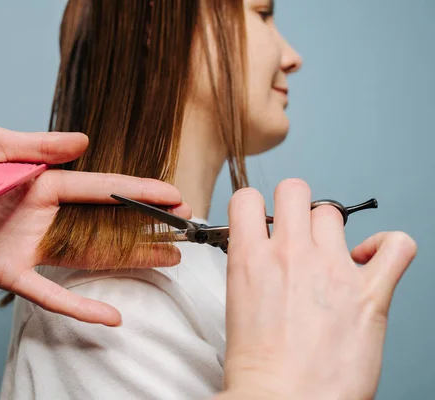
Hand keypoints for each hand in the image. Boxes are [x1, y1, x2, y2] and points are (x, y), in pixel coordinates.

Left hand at [0, 125, 190, 325]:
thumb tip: (85, 143)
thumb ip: (38, 146)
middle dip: (144, 226)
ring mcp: (29, 247)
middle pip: (105, 223)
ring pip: (89, 257)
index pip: (100, 186)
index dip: (137, 190)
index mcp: (40, 180)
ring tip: (167, 262)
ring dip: (128, 261)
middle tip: (182, 231)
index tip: (172, 193)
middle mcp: (42, 215)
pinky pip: (51, 293)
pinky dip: (80, 306)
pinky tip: (111, 316)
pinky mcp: (10, 274)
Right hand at [220, 178, 416, 398]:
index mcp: (250, 259)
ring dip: (330, 232)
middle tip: (296, 231)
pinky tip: (373, 259)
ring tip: (331, 258)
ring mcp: (332, 269)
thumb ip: (251, 270)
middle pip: (294, 190)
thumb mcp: (236, 305)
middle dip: (293, 206)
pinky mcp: (371, 292)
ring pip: (333, 213)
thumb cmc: (260, 368)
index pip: (247, 198)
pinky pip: (397, 246)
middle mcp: (290, 254)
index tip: (262, 220)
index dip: (255, 206)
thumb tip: (264, 257)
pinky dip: (389, 247)